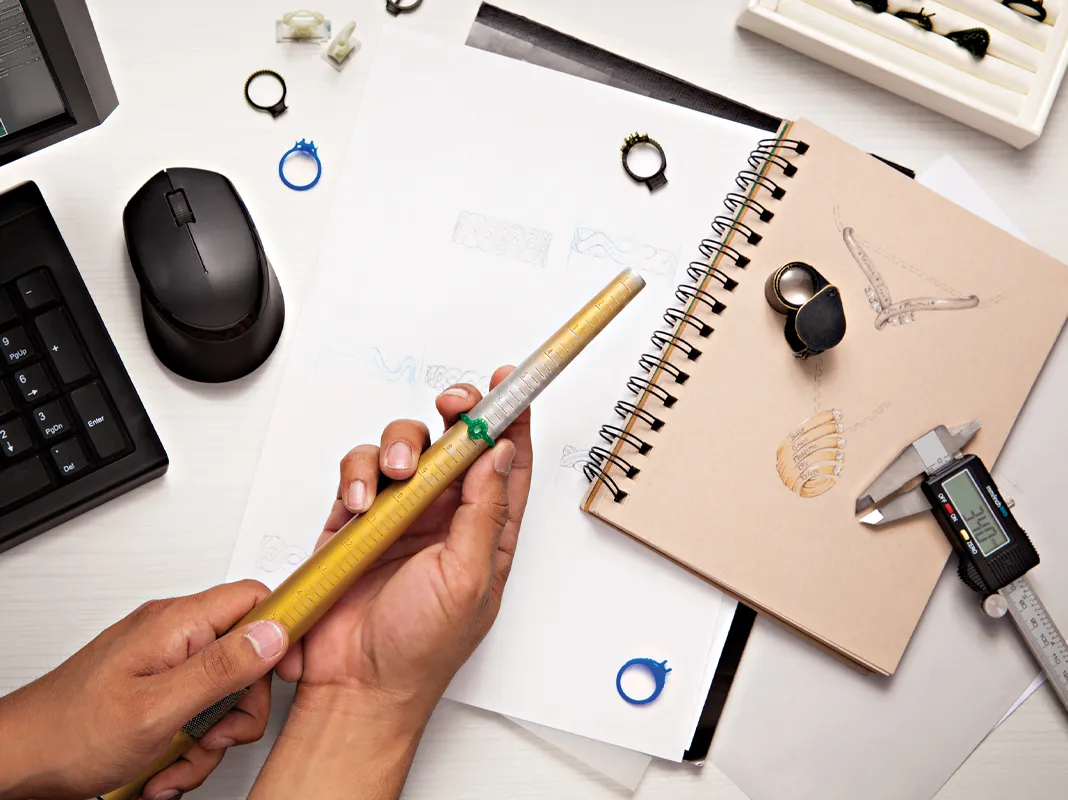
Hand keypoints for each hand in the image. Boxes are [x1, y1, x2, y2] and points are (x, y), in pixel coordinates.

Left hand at [0, 581, 289, 799]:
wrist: (16, 763)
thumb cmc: (69, 733)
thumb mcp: (157, 707)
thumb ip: (222, 668)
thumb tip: (275, 633)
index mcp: (178, 623)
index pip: (256, 599)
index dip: (284, 631)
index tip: (290, 672)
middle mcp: (174, 635)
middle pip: (246, 658)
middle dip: (239, 709)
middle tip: (215, 736)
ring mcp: (165, 663)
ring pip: (223, 694)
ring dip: (210, 738)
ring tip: (176, 761)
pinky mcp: (157, 690)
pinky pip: (197, 712)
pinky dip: (188, 746)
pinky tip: (163, 765)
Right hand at [273, 365, 532, 729]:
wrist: (357, 683)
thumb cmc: (421, 648)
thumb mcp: (469, 578)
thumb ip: (484, 512)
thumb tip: (499, 454)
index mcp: (485, 529)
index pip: (505, 461)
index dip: (511, 419)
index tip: (513, 384)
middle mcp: (445, 515)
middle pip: (454, 441)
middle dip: (455, 412)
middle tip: (454, 405)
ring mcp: (400, 514)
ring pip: (405, 446)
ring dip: (402, 447)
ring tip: (397, 476)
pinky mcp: (356, 518)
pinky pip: (360, 472)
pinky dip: (359, 474)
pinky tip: (362, 501)